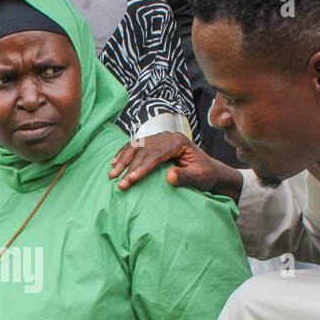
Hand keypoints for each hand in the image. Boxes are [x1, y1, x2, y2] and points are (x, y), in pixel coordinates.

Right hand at [108, 131, 234, 195]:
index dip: (142, 167)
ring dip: (122, 160)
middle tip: (118, 182)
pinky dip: (124, 154)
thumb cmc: (204, 175)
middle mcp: (167, 136)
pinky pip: (136, 146)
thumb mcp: (199, 178)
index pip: (155, 154)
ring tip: (111, 174)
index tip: (131, 180)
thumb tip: (169, 176)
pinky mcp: (155, 142)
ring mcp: (160, 138)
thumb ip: (185, 176)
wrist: (208, 169)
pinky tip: (114, 162)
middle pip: (143, 150)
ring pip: (136, 146)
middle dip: (128, 166)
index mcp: (178, 142)